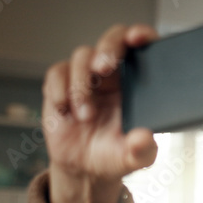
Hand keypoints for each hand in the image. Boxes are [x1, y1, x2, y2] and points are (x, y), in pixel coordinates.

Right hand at [43, 24, 159, 202]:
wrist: (84, 168)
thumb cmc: (115, 155)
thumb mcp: (135, 158)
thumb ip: (143, 149)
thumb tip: (144, 138)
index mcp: (138, 84)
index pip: (145, 48)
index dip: (142, 35)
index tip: (138, 38)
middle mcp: (114, 74)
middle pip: (113, 39)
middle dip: (108, 47)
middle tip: (105, 67)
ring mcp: (86, 76)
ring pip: (82, 56)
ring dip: (82, 85)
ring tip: (85, 116)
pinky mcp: (61, 84)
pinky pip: (57, 73)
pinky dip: (60, 90)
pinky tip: (65, 111)